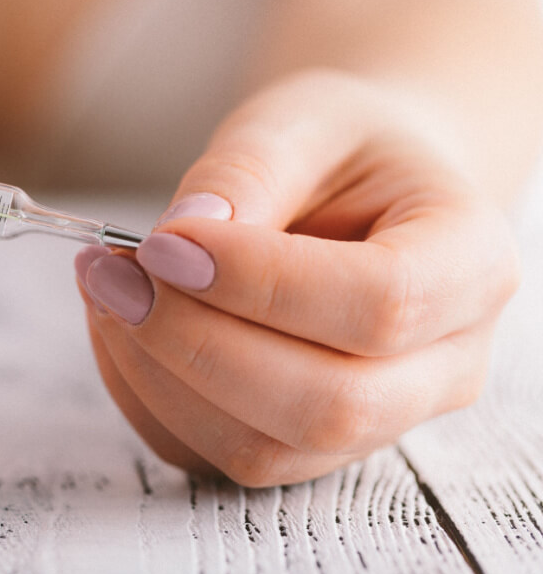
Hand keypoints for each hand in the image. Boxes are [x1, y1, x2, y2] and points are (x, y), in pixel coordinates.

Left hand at [75, 71, 519, 485]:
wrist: (357, 192)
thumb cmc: (340, 148)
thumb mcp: (300, 120)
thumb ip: (247, 170)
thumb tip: (179, 239)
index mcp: (469, 264)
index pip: (380, 304)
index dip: (259, 283)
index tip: (162, 242)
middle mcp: (441, 366)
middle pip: (328, 404)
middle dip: (194, 343)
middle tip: (107, 272)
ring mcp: (372, 422)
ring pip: (261, 449)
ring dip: (155, 374)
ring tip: (104, 285)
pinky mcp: (296, 446)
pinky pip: (207, 453)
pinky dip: (142, 394)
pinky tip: (116, 324)